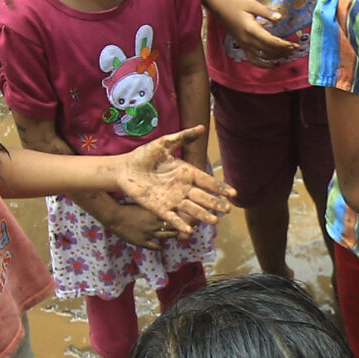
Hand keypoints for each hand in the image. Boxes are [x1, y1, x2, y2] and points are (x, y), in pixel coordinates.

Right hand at [98, 199, 180, 248]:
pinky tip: (162, 246)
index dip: (181, 219)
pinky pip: (154, 246)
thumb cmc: (128, 208)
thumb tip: (164, 205)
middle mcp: (154, 224)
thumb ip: (154, 206)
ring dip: (171, 237)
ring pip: (165, 237)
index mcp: (155, 213)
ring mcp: (148, 234)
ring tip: (176, 236)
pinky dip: (159, 247)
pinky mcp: (141, 242)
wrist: (114, 217)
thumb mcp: (143, 204)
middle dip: (179, 228)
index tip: (187, 219)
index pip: (173, 217)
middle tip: (185, 229)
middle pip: (172, 228)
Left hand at [114, 129, 234, 230]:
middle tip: (227, 210)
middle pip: (203, 197)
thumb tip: (202, 127)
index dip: (220, 187)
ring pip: (191, 209)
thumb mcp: (164, 143)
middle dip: (215, 203)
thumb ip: (183, 137)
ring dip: (202, 215)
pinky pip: (172, 217)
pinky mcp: (159, 208)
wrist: (125, 168)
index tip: (233, 194)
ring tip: (214, 221)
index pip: (207, 181)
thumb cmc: (144, 155)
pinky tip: (189, 230)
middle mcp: (182, 188)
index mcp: (186, 173)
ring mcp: (172, 199)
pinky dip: (180, 223)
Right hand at [217, 0, 295, 63]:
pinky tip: (273, 64)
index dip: (283, 45)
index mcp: (251, 30)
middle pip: (269, 51)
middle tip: (295, 48)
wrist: (220, 9)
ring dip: (276, 58)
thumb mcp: (252, 4)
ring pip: (262, 58)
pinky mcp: (242, 47)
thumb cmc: (236, 4)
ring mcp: (244, 45)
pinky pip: (254, 60)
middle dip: (283, 51)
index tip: (294, 44)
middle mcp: (248, 41)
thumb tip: (280, 18)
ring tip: (287, 55)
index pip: (270, 41)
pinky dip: (264, 64)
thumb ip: (266, 12)